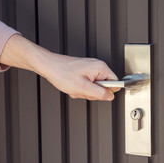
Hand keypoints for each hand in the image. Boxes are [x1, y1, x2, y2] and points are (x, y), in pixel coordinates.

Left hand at [0, 34, 119, 100]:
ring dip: (84, 91)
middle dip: (92, 92)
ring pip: (95, 87)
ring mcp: (91, 69)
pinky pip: (88, 84)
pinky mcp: (84, 71)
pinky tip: (73, 85)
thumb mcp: (83, 88)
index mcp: (101, 68)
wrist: (48, 66)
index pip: (115, 84)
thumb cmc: (62, 73)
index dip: (105, 92)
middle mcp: (98, 66)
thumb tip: (110, 97)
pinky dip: (80, 88)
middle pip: (104, 87)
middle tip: (81, 89)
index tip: (94, 92)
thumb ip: (100, 93)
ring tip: (75, 87)